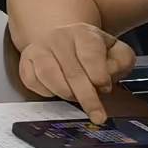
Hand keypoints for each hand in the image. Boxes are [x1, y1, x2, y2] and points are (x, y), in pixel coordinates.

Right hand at [15, 22, 136, 123]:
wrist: (65, 40)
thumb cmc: (92, 52)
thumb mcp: (116, 50)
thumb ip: (122, 60)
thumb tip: (108, 74)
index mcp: (83, 33)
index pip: (90, 55)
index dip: (99, 75)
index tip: (105, 88)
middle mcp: (58, 38)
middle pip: (71, 71)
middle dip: (87, 97)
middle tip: (97, 115)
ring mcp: (39, 48)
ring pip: (48, 75)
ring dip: (65, 93)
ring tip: (75, 98)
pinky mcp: (25, 61)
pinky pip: (31, 80)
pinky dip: (45, 91)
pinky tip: (57, 90)